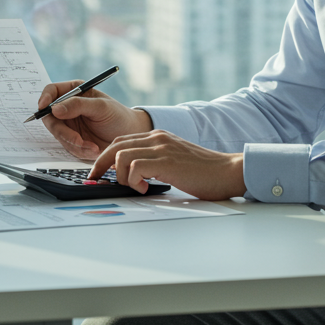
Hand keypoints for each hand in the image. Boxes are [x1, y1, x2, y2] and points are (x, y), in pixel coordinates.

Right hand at [36, 80, 152, 159]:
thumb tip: (55, 109)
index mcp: (75, 91)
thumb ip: (78, 105)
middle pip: (50, 117)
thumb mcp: (101, 107)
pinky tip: (94, 149)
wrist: (129, 136)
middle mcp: (68, 107)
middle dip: (62, 131)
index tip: (44, 107)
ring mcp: (69, 124)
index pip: (52, 91)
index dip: (45, 98)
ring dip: (74, 143)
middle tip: (78, 140)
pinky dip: (80, 150)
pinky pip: (67, 146)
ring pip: (58, 134)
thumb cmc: (118, 116)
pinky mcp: (72, 139)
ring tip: (94, 147)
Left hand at [89, 130, 245, 199]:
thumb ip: (156, 162)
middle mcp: (157, 138)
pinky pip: (134, 167)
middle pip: (115, 145)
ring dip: (120, 175)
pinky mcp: (165, 161)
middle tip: (96, 179)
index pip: (122, 141)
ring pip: (120, 155)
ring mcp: (161, 148)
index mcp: (159, 136)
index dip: (106, 156)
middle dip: (100, 164)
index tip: (98, 172)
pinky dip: (133, 181)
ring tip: (134, 186)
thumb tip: (133, 175)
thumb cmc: (205, 172)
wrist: (228, 171)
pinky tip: (146, 188)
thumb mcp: (175, 161)